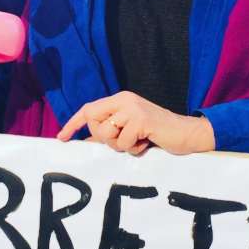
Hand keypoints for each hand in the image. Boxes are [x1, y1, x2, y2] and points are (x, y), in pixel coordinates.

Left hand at [57, 91, 215, 155]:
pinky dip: (134, 149)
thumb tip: (85, 142)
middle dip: (104, 139)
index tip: (61, 137)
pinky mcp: (141, 120)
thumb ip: (110, 132)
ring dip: (121, 145)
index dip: (73, 123)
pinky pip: (124, 142)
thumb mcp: (129, 130)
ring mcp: (133, 108)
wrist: (186, 132)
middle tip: (125, 141)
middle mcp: (124, 100)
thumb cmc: (156, 134)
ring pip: (107, 134)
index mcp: (120, 100)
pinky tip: (147, 142)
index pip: (89, 109)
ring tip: (137, 141)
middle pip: (94, 123)